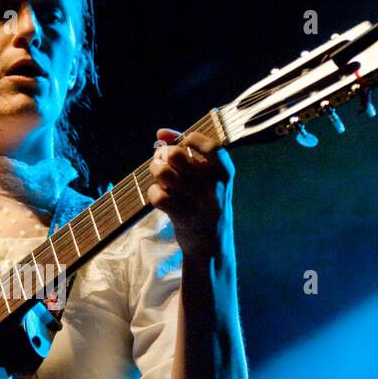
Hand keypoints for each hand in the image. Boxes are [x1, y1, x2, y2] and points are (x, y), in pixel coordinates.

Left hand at [147, 127, 234, 258]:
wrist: (211, 245)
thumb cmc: (205, 202)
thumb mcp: (206, 179)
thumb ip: (187, 152)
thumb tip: (161, 132)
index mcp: (224, 174)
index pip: (213, 147)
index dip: (193, 139)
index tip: (185, 142)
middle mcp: (213, 187)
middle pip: (176, 155)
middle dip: (163, 154)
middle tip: (162, 161)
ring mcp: (198, 204)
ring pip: (164, 173)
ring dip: (155, 171)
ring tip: (159, 177)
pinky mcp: (183, 218)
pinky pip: (158, 196)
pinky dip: (154, 193)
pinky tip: (160, 196)